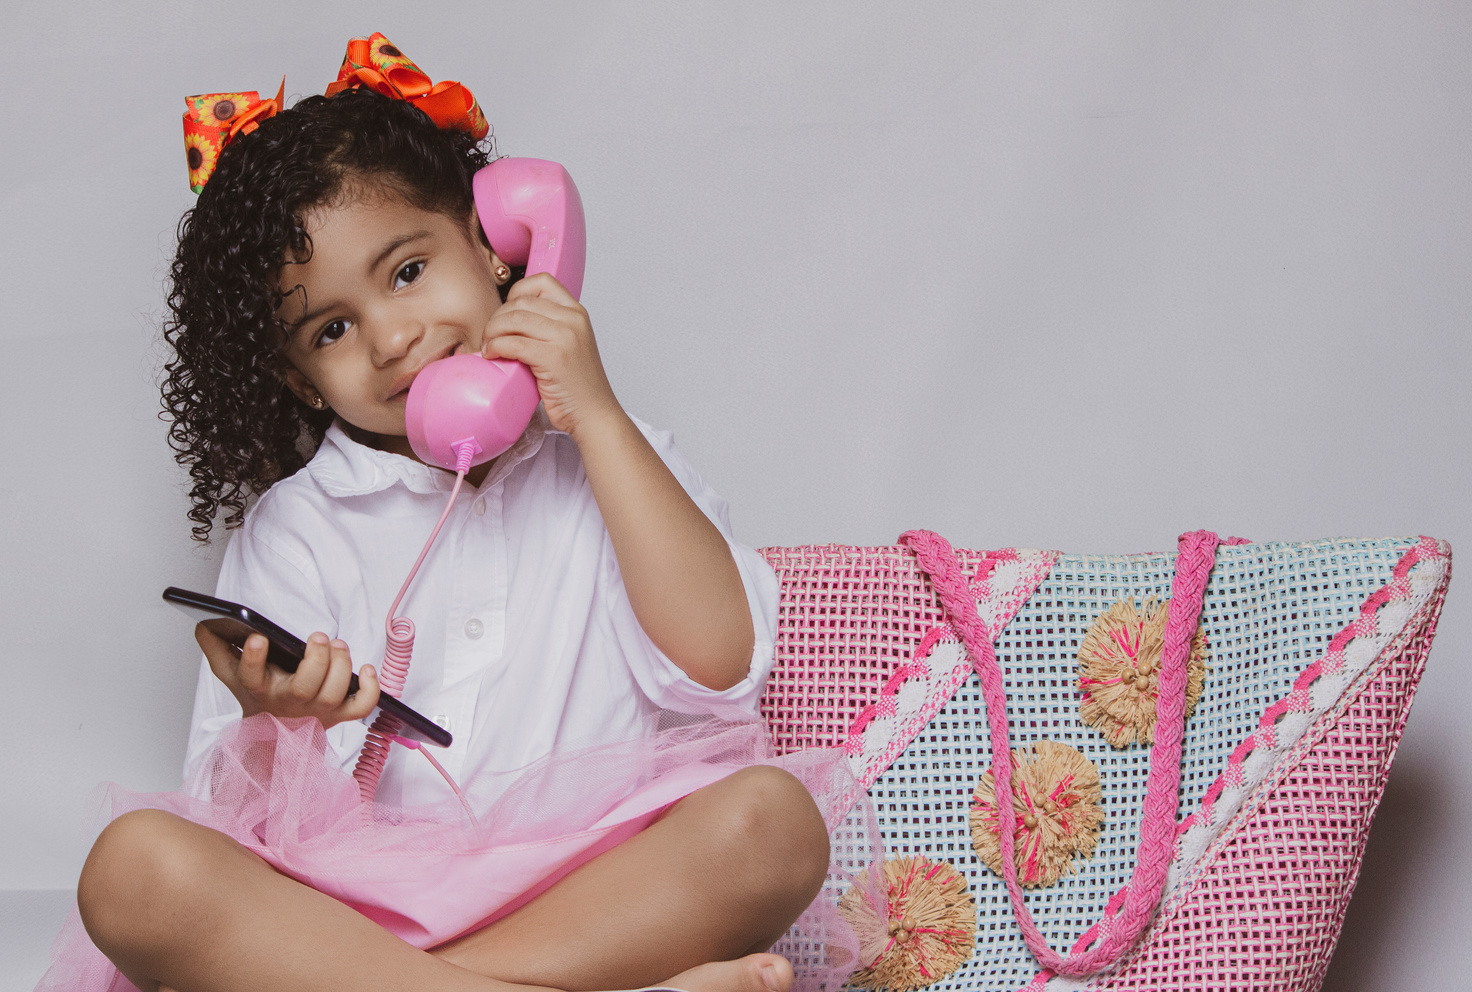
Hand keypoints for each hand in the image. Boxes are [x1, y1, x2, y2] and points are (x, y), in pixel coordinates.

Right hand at [197, 626, 379, 728]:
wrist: (274, 733)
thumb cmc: (257, 696)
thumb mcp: (231, 672)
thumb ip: (216, 647)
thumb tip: (203, 623)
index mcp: (260, 689)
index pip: (252, 677)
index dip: (254, 659)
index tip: (258, 637)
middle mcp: (289, 703)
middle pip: (304, 688)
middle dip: (316, 660)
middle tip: (318, 637)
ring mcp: (316, 712)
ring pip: (334, 695)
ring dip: (341, 667)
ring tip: (338, 645)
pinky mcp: (339, 715)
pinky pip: (361, 708)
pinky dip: (371, 690)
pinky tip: (366, 668)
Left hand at [480, 273, 620, 437]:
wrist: (593, 414)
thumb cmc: (577, 386)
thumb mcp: (570, 344)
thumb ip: (549, 326)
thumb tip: (510, 317)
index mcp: (577, 313)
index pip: (542, 282)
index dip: (516, 293)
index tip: (507, 313)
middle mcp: (573, 320)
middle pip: (521, 301)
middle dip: (497, 317)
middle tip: (490, 335)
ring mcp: (565, 337)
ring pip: (513, 319)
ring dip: (492, 331)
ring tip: (488, 346)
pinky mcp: (553, 357)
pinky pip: (512, 342)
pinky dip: (495, 347)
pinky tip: (492, 355)